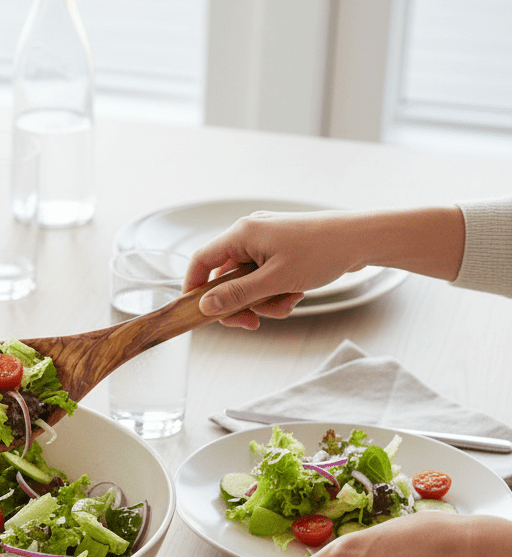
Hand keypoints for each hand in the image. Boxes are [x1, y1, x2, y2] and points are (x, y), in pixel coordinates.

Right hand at [185, 210, 372, 328]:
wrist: (362, 239)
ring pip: (247, 282)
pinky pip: (264, 277)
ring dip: (262, 300)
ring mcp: (266, 241)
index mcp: (242, 234)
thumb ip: (237, 295)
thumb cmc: (322, 251)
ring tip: (285, 304)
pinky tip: (294, 294)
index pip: (202, 260)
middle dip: (239, 303)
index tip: (195, 310)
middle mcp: (250, 234)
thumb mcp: (275, 280)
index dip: (193, 287)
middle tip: (251, 322)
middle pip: (226, 277)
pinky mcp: (280, 249)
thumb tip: (206, 305)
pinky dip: (275, 292)